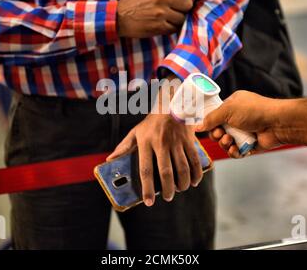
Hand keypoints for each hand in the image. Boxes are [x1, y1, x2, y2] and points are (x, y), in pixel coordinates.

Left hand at [107, 78, 202, 206]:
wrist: (171, 103)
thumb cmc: (151, 122)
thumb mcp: (136, 132)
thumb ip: (124, 147)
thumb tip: (110, 160)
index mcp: (145, 143)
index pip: (145, 170)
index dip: (147, 188)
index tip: (148, 202)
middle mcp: (161, 143)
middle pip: (166, 172)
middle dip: (168, 190)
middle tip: (167, 198)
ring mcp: (176, 142)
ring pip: (182, 169)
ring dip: (182, 184)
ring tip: (179, 190)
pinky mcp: (189, 140)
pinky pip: (194, 161)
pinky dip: (196, 174)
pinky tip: (193, 181)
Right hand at [117, 0, 194, 37]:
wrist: (120, 18)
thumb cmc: (135, 4)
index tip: (188, 0)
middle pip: (188, 4)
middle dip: (186, 9)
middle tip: (179, 12)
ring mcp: (161, 14)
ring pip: (182, 18)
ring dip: (179, 21)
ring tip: (170, 20)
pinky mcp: (159, 27)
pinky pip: (175, 28)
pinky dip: (172, 28)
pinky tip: (165, 26)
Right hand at [196, 91, 283, 157]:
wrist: (277, 123)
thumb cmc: (254, 111)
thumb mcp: (227, 109)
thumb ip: (210, 118)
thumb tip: (197, 127)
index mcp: (232, 106)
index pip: (215, 116)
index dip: (210, 123)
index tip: (207, 128)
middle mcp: (238, 119)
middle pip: (218, 131)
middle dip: (217, 135)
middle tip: (221, 134)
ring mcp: (244, 132)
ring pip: (226, 143)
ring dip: (225, 144)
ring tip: (230, 141)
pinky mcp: (250, 145)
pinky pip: (236, 152)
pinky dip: (234, 152)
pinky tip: (236, 149)